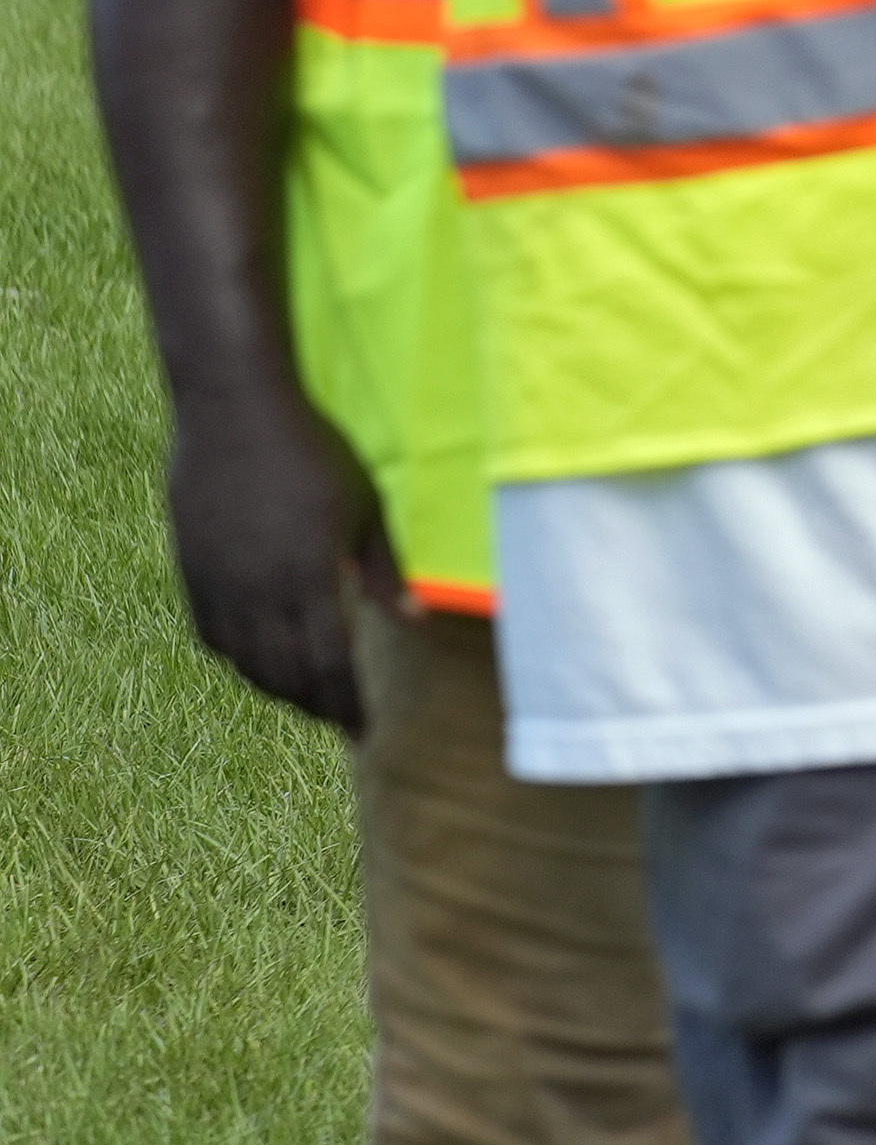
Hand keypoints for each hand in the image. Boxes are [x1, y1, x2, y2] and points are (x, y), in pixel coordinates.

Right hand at [164, 382, 393, 732]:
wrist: (233, 412)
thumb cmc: (314, 452)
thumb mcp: (365, 507)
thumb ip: (384, 569)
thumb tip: (414, 619)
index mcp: (309, 578)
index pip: (330, 665)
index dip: (346, 704)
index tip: (364, 731)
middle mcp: (259, 591)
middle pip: (285, 674)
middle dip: (314, 705)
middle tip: (337, 720)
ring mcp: (219, 583)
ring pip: (244, 661)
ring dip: (275, 688)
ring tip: (303, 699)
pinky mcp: (191, 570)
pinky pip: (212, 634)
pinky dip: (236, 659)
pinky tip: (255, 663)